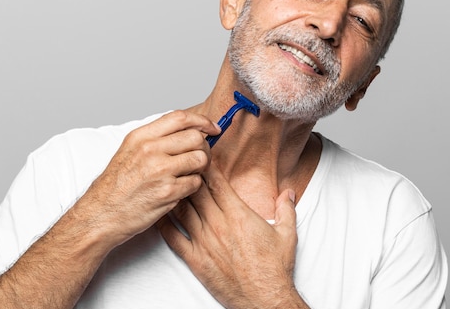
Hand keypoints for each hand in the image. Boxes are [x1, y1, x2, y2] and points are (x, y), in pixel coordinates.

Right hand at [83, 110, 220, 246]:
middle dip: (204, 147)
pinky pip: (196, 182)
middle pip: (195, 137)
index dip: (201, 121)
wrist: (101, 214)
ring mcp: (159, 171)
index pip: (180, 118)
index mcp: (140, 137)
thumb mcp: (129, 151)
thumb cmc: (116, 186)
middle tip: (201, 157)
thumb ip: (156, 139)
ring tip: (190, 174)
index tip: (211, 128)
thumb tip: (187, 130)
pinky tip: (181, 189)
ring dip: (201, 167)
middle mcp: (150, 150)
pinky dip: (193, 186)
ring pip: (200, 159)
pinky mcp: (168, 192)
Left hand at [158, 167, 308, 308]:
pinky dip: (165, 224)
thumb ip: (286, 209)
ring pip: (182, 210)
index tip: (201, 155)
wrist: (264, 299)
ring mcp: (204, 242)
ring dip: (175, 195)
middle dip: (189, 175)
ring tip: (167, 183)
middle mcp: (219, 225)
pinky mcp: (195, 260)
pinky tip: (160, 214)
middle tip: (180, 163)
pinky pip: (173, 238)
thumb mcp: (287, 234)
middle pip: (196, 191)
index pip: (217, 183)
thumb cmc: (275, 269)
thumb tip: (289, 193)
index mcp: (239, 215)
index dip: (207, 166)